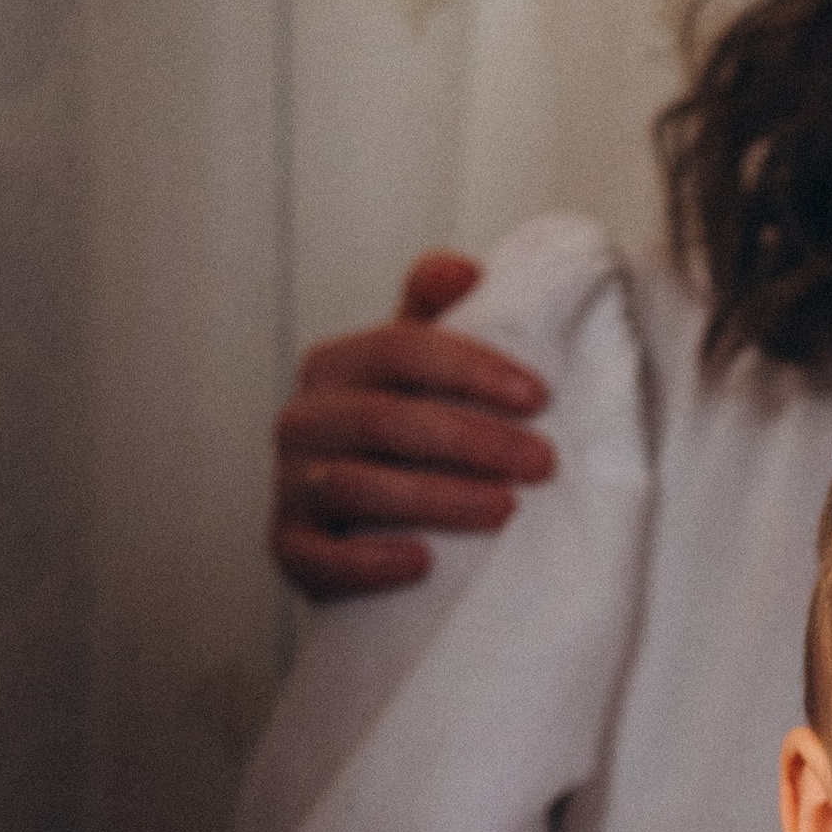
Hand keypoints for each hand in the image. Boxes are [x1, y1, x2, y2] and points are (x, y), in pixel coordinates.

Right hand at [271, 251, 555, 600]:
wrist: (354, 533)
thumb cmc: (403, 446)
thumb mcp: (416, 378)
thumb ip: (435, 320)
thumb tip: (467, 268)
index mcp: (337, 366)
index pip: (402, 349)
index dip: (471, 369)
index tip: (540, 397)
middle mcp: (304, 420)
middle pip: (386, 420)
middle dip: (472, 439)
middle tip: (542, 463)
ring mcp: (291, 487)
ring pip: (357, 485)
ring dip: (437, 498)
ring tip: (505, 509)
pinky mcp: (289, 552)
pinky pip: (322, 559)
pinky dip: (370, 561)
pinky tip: (424, 564)